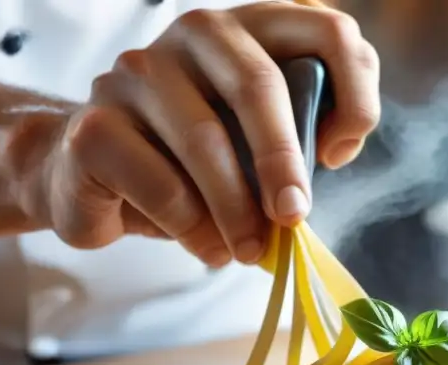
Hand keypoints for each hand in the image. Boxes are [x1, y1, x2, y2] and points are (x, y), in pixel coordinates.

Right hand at [32, 1, 379, 265]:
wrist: (95, 176)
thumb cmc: (194, 163)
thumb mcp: (256, 145)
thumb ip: (299, 139)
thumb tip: (324, 165)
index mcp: (251, 30)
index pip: (327, 30)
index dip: (353, 94)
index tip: (339, 155)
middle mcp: (194, 33)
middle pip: (257, 84)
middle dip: (284, 161)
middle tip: (293, 217)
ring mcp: (136, 72)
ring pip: (205, 141)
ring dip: (237, 211)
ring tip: (249, 251)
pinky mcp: (95, 125)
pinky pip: (161, 184)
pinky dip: (193, 228)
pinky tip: (208, 249)